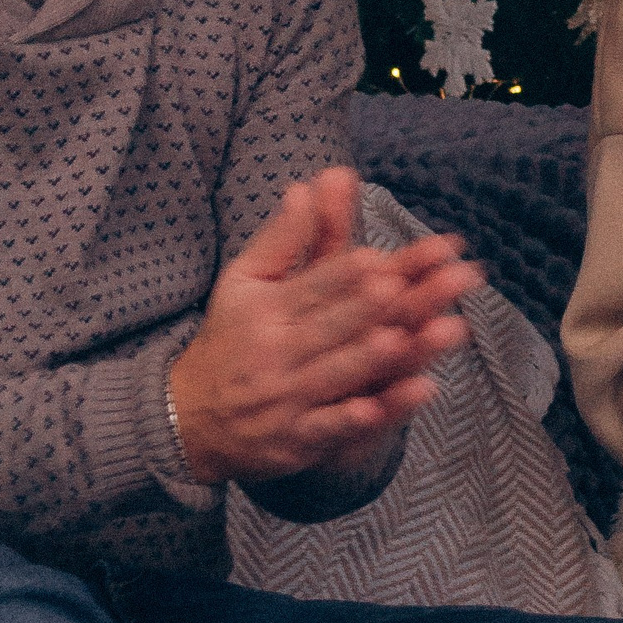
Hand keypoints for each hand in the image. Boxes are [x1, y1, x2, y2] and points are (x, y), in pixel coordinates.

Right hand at [165, 166, 483, 486]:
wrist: (186, 420)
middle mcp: (276, 350)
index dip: (351, 273)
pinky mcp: (297, 438)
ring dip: (381, 355)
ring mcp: (286, 397)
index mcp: (266, 308)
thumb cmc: (230, 340)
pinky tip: (393, 401)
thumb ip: (284, 237)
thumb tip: (306, 184)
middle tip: (436, 281)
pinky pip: (331, 426)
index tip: (387, 258)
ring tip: (423, 332)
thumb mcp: (245, 282)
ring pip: (339, 372)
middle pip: (339, 324)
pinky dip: (359, 416)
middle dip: (389, 302)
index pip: (317, 285)